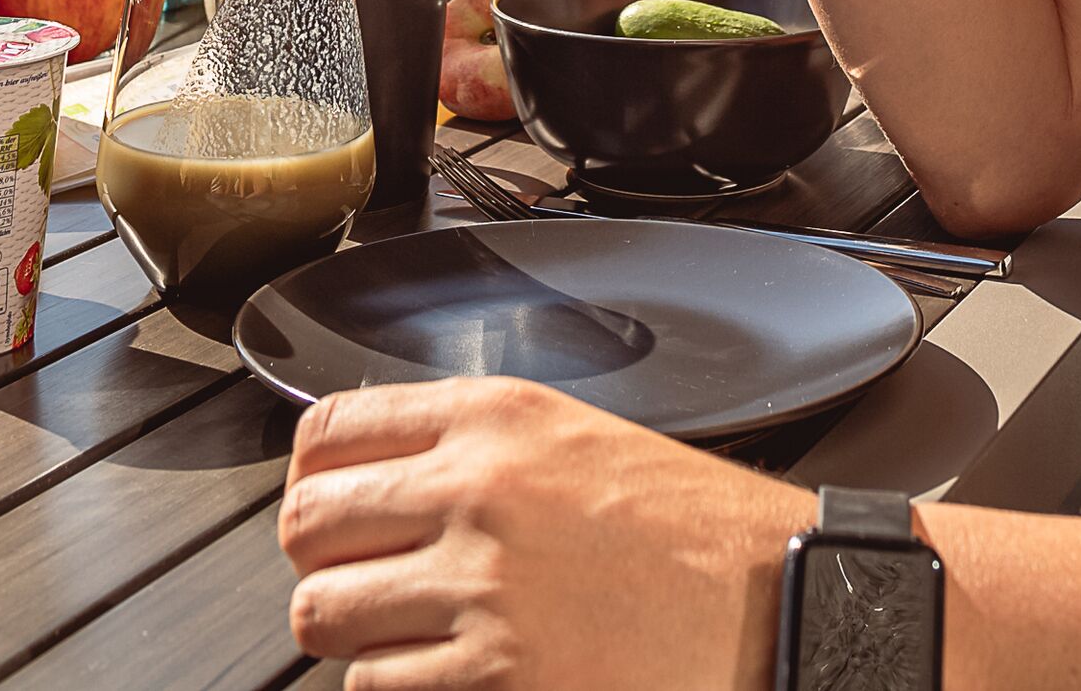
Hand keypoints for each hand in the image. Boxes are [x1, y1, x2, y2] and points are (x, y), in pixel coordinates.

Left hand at [280, 376, 809, 689]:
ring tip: (415, 634)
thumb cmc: (691, 529)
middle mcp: (477, 489)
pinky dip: (400, 688)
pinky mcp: (493, 674)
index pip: (324, 432)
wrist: (775, 599)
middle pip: (305, 526)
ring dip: (357, 633)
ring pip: (324, 615)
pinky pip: (375, 687)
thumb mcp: (576, 438)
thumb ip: (469, 445)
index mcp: (496, 417)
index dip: (315, 479)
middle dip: (326, 562)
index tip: (336, 508)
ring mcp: (480, 585)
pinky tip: (453, 672)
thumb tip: (371, 479)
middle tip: (370, 580)